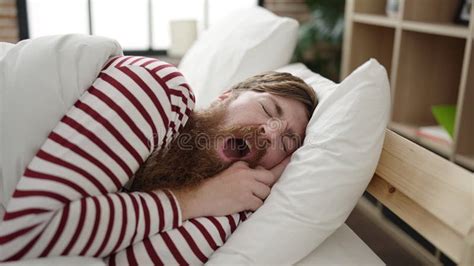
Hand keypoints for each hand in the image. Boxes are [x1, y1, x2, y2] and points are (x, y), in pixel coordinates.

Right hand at [172, 158, 289, 220]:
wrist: (199, 198)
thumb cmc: (215, 188)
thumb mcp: (230, 174)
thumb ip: (246, 172)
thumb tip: (262, 173)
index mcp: (242, 166)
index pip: (264, 166)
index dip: (281, 164)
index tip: (293, 158)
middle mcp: (245, 173)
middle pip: (269, 179)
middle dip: (267, 187)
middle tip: (260, 192)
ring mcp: (245, 186)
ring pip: (265, 193)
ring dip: (259, 199)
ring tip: (245, 200)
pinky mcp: (244, 199)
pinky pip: (259, 204)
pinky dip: (254, 208)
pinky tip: (244, 207)